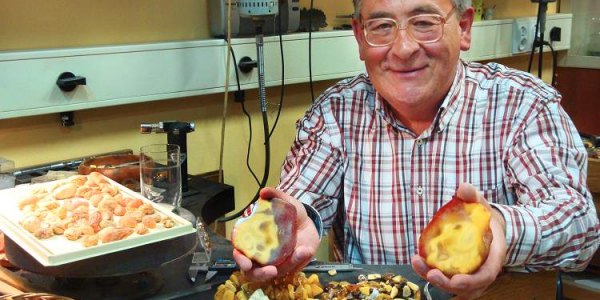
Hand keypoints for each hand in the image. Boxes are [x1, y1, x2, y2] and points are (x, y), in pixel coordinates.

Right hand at [232, 187, 319, 281]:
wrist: (307, 223)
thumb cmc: (289, 215)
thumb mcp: (284, 202)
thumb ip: (275, 195)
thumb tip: (264, 192)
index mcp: (252, 240)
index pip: (240, 251)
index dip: (239, 256)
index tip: (244, 258)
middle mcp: (260, 255)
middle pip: (252, 271)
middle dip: (258, 274)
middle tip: (270, 270)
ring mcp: (274, 263)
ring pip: (274, 274)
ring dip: (286, 266)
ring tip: (298, 253)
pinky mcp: (288, 266)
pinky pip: (290, 269)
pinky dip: (297, 260)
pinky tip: (304, 250)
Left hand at [411, 182, 506, 298]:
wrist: (487, 227)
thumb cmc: (484, 218)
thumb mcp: (481, 204)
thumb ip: (473, 196)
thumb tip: (463, 187)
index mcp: (493, 257)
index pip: (486, 275)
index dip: (472, 281)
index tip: (456, 280)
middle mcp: (482, 271)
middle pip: (467, 288)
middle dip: (447, 284)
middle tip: (431, 274)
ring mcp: (470, 275)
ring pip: (454, 287)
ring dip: (435, 280)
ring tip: (418, 264)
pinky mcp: (457, 274)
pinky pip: (445, 279)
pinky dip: (429, 273)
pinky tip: (417, 261)